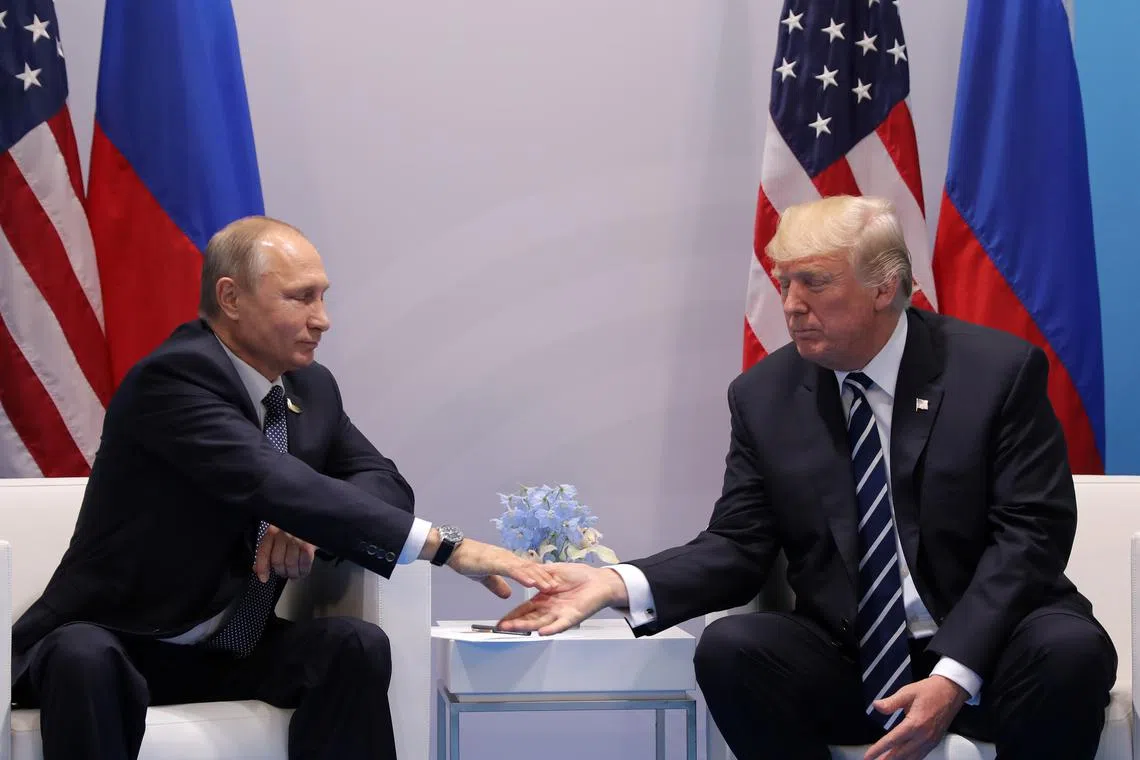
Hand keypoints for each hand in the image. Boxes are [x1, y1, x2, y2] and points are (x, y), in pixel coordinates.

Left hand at [254, 524, 316, 581]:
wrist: (312, 522)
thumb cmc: (293, 530)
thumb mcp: (277, 536)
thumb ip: (266, 552)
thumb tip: (257, 569)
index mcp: (273, 532)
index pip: (263, 552)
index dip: (262, 568)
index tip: (264, 578)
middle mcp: (284, 534)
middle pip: (277, 561)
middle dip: (281, 572)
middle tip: (284, 573)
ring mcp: (297, 539)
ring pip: (291, 564)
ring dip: (292, 574)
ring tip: (293, 575)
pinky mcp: (309, 545)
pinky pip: (304, 563)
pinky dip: (303, 571)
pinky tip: (302, 572)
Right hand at [445, 538, 556, 598]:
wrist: (454, 550)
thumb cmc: (468, 560)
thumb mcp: (485, 576)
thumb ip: (497, 585)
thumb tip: (507, 595)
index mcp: (507, 561)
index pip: (527, 569)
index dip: (540, 576)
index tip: (551, 584)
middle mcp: (508, 558)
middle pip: (531, 568)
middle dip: (545, 578)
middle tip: (558, 587)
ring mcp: (502, 559)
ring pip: (525, 568)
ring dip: (538, 578)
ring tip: (550, 587)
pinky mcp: (495, 562)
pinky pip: (512, 570)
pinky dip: (523, 576)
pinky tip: (531, 583)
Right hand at [495, 563, 629, 634]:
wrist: (600, 580)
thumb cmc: (580, 576)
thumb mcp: (554, 571)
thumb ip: (539, 573)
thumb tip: (524, 571)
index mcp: (545, 598)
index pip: (525, 609)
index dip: (513, 615)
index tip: (500, 622)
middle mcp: (551, 608)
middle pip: (529, 618)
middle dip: (515, 623)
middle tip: (501, 628)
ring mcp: (561, 614)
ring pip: (541, 622)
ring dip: (527, 626)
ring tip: (514, 629)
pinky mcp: (573, 616)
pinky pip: (560, 624)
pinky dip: (551, 628)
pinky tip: (542, 632)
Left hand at [864, 676, 969, 759]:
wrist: (950, 691)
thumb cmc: (930, 691)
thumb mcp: (907, 692)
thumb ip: (891, 702)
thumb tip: (876, 706)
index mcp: (915, 724)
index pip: (892, 740)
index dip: (878, 749)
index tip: (869, 755)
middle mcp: (923, 736)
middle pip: (901, 753)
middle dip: (886, 759)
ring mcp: (930, 741)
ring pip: (911, 757)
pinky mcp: (934, 742)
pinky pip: (921, 755)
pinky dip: (910, 759)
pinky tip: (903, 759)